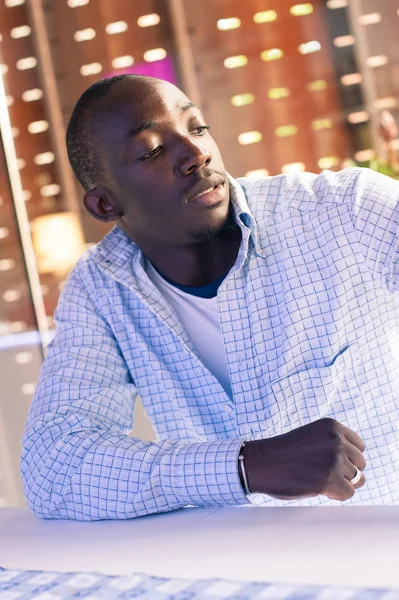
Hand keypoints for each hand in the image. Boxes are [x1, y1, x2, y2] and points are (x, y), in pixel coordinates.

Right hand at [242, 418, 365, 500]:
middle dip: (346, 471)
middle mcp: (336, 440)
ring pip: (357, 479)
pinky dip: (336, 495)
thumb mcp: (312, 436)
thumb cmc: (284, 452)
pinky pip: (348, 493)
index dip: (347, 458)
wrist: (261, 463)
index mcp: (332, 426)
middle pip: (360, 464)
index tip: (330, 462)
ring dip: (341, 483)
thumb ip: (333, 443)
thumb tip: (355, 465)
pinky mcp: (329, 480)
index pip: (359, 446)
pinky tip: (320, 489)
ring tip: (320, 480)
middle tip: (323, 473)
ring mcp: (333, 460)